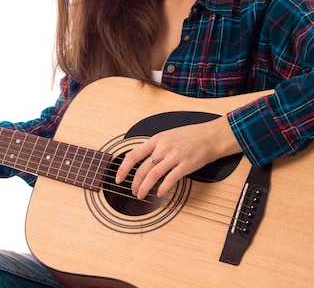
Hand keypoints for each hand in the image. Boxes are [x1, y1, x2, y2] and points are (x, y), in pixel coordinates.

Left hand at [115, 116, 241, 198]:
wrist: (211, 136)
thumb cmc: (190, 136)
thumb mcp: (166, 136)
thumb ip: (151, 147)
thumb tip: (134, 158)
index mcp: (156, 139)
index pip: (133, 155)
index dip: (124, 168)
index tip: (118, 178)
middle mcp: (163, 147)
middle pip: (143, 168)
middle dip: (135, 182)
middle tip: (132, 191)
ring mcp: (175, 156)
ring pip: (153, 175)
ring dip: (145, 188)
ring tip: (141, 195)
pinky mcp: (186, 165)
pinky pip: (170, 179)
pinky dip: (162, 188)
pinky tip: (159, 194)